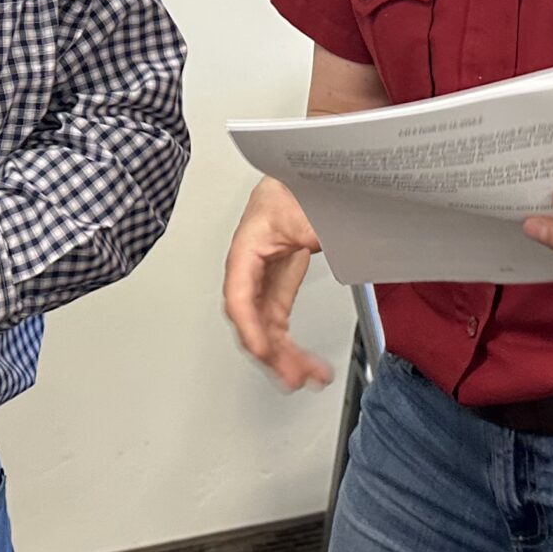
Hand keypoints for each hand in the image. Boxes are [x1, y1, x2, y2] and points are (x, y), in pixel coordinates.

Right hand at [222, 176, 334, 389]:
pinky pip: (277, 321)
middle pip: (251, 321)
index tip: (264, 351)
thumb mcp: (304, 208)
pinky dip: (289, 343)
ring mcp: (263, 279)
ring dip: (282, 356)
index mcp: (246, 249)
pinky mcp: (277, 283)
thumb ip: (309, 228)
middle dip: (271, 354)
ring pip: (264, 328)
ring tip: (308, 377)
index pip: (239, 296)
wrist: (298, 173)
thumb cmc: (288, 184)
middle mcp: (249, 269)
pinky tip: (305, 361)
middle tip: (293, 377)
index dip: (250, 328)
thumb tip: (314, 242)